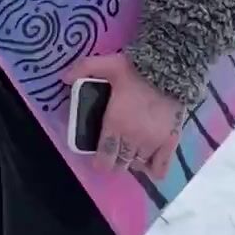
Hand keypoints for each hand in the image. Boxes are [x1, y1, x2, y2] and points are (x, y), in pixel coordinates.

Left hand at [63, 54, 184, 178]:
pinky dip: (153, 170)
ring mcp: (152, 143)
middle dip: (115, 161)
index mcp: (116, 124)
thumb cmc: (136, 69)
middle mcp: (132, 138)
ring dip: (132, 160)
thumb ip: (84, 69)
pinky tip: (149, 164)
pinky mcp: (170, 142)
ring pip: (137, 164)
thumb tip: (63, 78)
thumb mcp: (107, 64)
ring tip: (130, 151)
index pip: (105, 155)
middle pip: (121, 163)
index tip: (98, 159)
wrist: (170, 69)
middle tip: (114, 152)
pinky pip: (160, 168)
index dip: (100, 162)